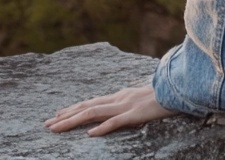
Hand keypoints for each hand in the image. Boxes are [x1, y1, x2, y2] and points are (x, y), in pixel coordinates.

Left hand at [44, 85, 179, 135]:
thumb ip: (126, 102)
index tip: (57, 114)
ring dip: (73, 121)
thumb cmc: (161, 95)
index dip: (72, 108)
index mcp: (118, 96)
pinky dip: (102, 128)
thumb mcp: (139, 98)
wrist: (178, 90)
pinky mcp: (135, 115)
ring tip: (56, 128)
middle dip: (65, 116)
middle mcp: (117, 99)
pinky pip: (115, 122)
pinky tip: (90, 134)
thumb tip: (115, 110)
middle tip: (47, 124)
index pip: (90, 102)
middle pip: (86, 107)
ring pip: (93, 113)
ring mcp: (125, 106)